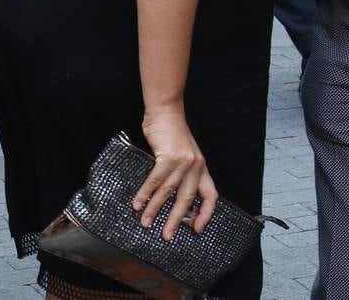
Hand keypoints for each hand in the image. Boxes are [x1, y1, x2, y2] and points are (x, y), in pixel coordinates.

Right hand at [134, 107, 217, 239]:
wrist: (166, 112)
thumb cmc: (171, 136)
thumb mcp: (182, 157)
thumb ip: (180, 176)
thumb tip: (170, 201)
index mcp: (201, 168)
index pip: (211, 195)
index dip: (206, 213)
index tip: (197, 229)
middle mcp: (196, 166)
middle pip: (188, 198)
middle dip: (177, 219)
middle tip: (166, 236)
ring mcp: (183, 161)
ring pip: (169, 191)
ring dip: (156, 209)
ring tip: (145, 223)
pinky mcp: (169, 156)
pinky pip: (156, 179)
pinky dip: (146, 193)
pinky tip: (137, 204)